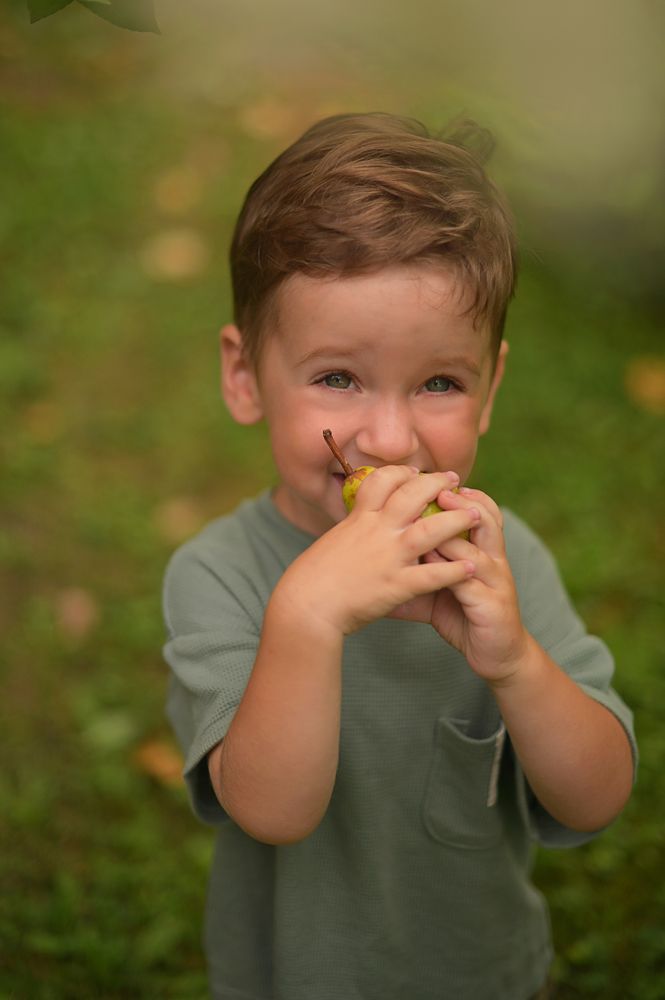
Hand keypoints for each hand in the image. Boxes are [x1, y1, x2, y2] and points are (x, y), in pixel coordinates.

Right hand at [273, 467, 478, 636]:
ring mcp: (388, 557)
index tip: (416, 471)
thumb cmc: (313, 576)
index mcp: (359, 519)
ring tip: (476, 515)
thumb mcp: (332, 540)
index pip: (383, 481)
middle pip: (412, 495)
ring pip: (430, 530)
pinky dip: (453, 571)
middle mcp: (376, 531)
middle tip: (454, 480)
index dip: (402, 472)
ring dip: (456, 520)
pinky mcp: (396, 585)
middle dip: (436, 484)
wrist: (305, 604)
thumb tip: (357, 520)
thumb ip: (351, 529)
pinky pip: (431, 575)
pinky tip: (470, 568)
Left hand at [390, 486, 529, 682]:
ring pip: (477, 547)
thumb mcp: (434, 591)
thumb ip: (411, 572)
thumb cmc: (463, 616)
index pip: (476, 509)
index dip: (456, 492)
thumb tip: (372, 563)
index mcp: (479, 549)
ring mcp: (494, 580)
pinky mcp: (492, 604)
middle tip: (433, 488)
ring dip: (453, 534)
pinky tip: (432, 564)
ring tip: (432, 525)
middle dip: (460, 500)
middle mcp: (491, 559)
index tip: (424, 478)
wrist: (495, 654)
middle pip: (485, 517)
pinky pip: (469, 582)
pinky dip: (451, 571)